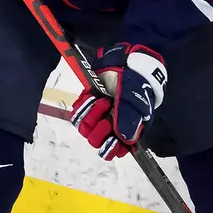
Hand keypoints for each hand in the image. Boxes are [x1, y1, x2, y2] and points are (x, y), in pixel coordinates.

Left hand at [69, 44, 166, 159]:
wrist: (126, 62)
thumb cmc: (135, 84)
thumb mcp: (134, 102)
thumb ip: (128, 120)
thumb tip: (124, 140)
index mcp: (125, 130)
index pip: (114, 150)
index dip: (110, 147)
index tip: (112, 138)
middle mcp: (110, 126)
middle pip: (95, 141)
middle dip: (99, 130)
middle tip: (107, 115)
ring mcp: (97, 115)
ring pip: (84, 128)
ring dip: (92, 115)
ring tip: (103, 101)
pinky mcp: (86, 103)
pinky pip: (76, 112)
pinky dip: (83, 105)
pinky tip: (93, 96)